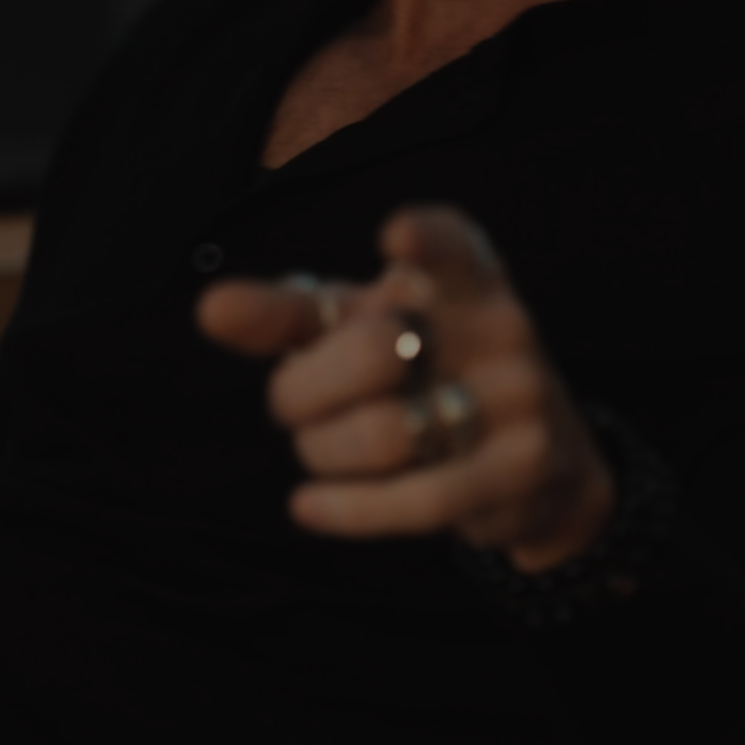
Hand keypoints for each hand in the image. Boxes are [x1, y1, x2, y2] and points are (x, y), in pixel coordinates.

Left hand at [196, 205, 616, 573]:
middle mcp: (502, 325)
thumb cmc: (423, 373)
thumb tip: (209, 307)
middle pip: (372, 352)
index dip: (424, 241)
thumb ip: (286, 315)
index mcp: (464, 277)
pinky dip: (346, 508)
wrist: (535, 467)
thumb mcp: (361, 330)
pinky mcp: (523, 470)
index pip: (451, 245)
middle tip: (295, 406)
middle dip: (302, 391)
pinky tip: (305, 507)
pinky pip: (415, 501)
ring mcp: (521, 397)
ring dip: (323, 453)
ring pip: (382, 435)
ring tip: (326, 451)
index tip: (394, 236)